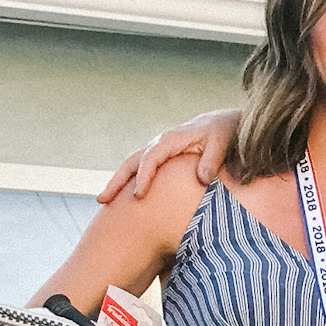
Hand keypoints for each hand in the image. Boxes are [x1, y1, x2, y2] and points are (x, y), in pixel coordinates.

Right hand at [98, 110, 239, 202]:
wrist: (222, 123)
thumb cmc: (223, 133)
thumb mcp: (221, 144)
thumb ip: (211, 161)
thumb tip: (202, 179)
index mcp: (171, 140)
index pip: (151, 159)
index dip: (144, 177)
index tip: (138, 196)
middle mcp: (160, 144)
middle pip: (132, 162)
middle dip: (116, 181)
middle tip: (102, 201)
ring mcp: (159, 151)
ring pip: (132, 166)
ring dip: (118, 183)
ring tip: (104, 202)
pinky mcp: (162, 158)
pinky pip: (142, 170)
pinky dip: (130, 182)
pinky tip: (124, 200)